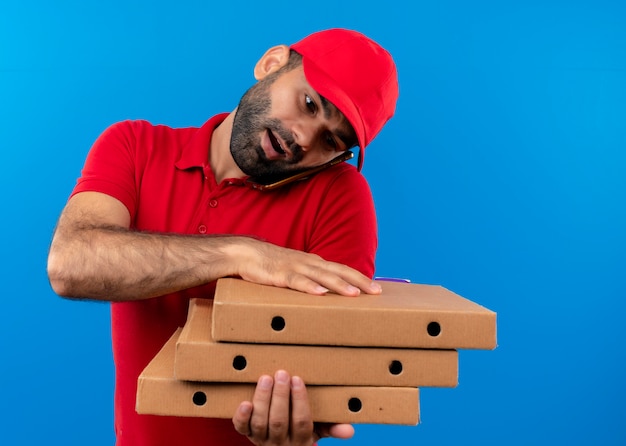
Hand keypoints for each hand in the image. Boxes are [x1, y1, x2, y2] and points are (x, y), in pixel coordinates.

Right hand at [229, 238, 381, 296]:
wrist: (245, 253)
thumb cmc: (271, 265)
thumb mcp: (296, 271)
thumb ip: (310, 279)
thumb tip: (326, 293)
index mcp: (314, 263)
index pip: (342, 269)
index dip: (360, 278)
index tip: (376, 288)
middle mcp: (309, 263)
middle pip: (339, 271)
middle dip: (359, 281)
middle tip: (377, 292)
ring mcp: (296, 268)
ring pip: (322, 276)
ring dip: (339, 284)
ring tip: (354, 294)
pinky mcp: (280, 274)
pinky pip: (297, 281)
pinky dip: (309, 287)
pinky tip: (320, 294)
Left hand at [233, 370, 354, 445]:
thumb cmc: (301, 430)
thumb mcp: (319, 430)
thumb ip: (332, 427)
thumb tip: (350, 430)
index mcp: (301, 440)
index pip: (302, 422)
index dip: (299, 401)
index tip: (297, 380)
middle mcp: (281, 442)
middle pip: (280, 421)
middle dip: (280, 396)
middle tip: (281, 373)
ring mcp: (262, 440)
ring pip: (261, 423)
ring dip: (263, 400)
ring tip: (266, 379)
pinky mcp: (247, 435)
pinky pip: (242, 429)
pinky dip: (241, 417)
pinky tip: (244, 402)